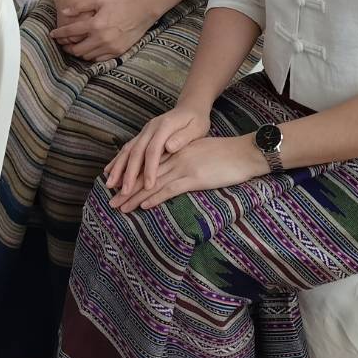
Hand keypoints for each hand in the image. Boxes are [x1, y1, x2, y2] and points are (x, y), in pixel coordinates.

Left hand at [51, 0, 154, 62]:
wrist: (142, 12)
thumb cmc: (120, 4)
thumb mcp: (99, 0)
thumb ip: (80, 6)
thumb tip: (64, 11)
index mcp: (95, 24)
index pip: (71, 32)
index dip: (59, 34)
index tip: (53, 35)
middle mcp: (101, 38)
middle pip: (77, 50)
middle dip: (67, 47)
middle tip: (63, 44)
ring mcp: (110, 47)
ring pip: (87, 57)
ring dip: (78, 53)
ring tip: (75, 47)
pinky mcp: (117, 52)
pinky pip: (99, 60)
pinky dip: (91, 56)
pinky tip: (89, 50)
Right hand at [105, 105, 211, 205]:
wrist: (189, 106)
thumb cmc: (196, 120)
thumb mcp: (196, 127)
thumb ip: (183, 137)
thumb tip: (169, 147)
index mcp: (164, 126)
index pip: (153, 150)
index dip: (149, 169)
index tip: (148, 186)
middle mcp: (150, 128)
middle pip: (136, 151)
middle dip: (128, 173)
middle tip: (124, 192)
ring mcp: (144, 131)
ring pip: (127, 150)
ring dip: (118, 168)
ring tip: (110, 185)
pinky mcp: (142, 135)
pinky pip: (127, 148)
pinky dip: (117, 160)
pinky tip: (109, 171)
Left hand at [110, 134, 264, 212]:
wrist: (245, 152)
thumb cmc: (228, 155)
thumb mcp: (202, 152)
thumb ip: (187, 158)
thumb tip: (177, 171)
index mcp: (178, 150)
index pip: (149, 165)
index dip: (133, 177)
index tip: (119, 187)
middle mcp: (177, 157)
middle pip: (146, 174)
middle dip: (127, 189)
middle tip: (111, 201)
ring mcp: (184, 166)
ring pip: (153, 183)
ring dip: (135, 197)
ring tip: (120, 207)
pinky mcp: (194, 177)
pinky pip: (170, 189)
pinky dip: (155, 197)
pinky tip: (144, 205)